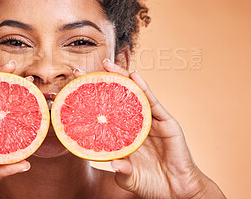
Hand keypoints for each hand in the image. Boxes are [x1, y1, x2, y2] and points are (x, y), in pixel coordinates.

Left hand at [74, 60, 225, 198]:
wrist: (177, 190)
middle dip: (101, 83)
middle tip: (83, 71)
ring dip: (121, 77)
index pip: (104, 113)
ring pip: (134, 94)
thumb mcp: (130, 177)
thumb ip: (122, 170)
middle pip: (117, 98)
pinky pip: (153, 102)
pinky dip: (144, 88)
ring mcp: (151, 121)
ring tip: (107, 65)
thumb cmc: (151, 184)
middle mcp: (135, 124)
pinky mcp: (166, 122)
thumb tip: (112, 163)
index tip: (72, 90)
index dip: (90, 100)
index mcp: (124, 135)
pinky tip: (134, 76)